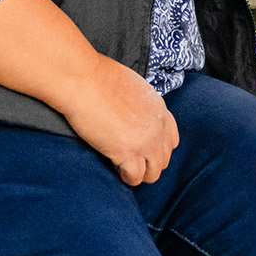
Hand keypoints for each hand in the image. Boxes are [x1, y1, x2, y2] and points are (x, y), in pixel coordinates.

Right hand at [60, 56, 179, 186]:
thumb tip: (133, 116)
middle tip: (129, 160)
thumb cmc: (99, 78)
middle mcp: (158, 128)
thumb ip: (141, 106)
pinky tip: (115, 168)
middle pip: (163, 159)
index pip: (171, 141)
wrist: (84, 80)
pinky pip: (135, 178)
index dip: (157, 148)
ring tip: (122, 166)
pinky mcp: (128, 153)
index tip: (142, 149)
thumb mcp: (134, 87)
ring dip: (138, 173)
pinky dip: (126, 177)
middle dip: (147, 162)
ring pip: (153, 174)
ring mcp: (146, 142)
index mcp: (160, 110)